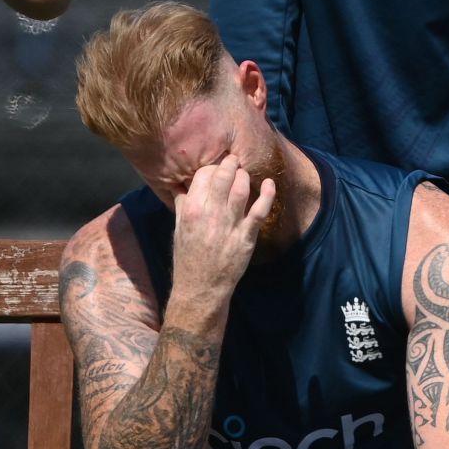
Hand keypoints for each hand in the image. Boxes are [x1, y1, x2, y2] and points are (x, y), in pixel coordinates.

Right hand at [170, 154, 276, 301]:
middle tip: (234, 161)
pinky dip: (267, 194)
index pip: (203, 175)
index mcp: (191, 209)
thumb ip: (182, 205)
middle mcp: (210, 214)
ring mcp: (230, 225)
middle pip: (223, 176)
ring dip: (244, 177)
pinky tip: (269, 183)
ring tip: (244, 175)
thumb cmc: (188, 258)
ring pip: (241, 189)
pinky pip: (260, 211)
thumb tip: (180, 186)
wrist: (201, 287)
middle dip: (230, 164)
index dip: (212, 168)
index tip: (216, 169)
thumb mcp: (179, 228)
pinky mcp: (246, 237)